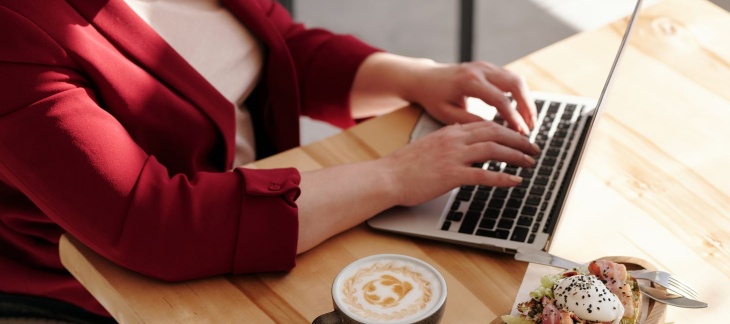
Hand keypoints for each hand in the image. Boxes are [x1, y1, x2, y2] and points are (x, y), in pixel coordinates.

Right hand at [380, 120, 539, 206]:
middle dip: (519, 140)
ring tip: (529, 163)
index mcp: (450, 131)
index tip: (520, 137)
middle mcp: (455, 140)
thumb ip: (448, 141)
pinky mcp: (452, 175)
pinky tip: (515, 181)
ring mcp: (454, 156)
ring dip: (516, 156)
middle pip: (496, 133)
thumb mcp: (429, 145)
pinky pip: (484, 174)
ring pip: (494, 150)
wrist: (388, 177)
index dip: (508, 130)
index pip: (486, 125)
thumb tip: (464, 141)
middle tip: (534, 148)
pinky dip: (503, 177)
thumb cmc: (405, 166)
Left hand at [405, 61, 536, 134]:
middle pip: (515, 84)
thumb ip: (470, 121)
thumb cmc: (433, 97)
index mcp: (469, 81)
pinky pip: (510, 78)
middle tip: (531, 127)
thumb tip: (494, 132)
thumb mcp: (447, 114)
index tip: (521, 133)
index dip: (513, 118)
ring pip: (516, 79)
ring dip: (526, 100)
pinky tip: (521, 110)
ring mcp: (486, 66)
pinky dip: (519, 94)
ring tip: (529, 120)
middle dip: (527, 106)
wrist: (424, 78)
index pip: (499, 100)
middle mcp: (480, 70)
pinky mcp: (488, 68)